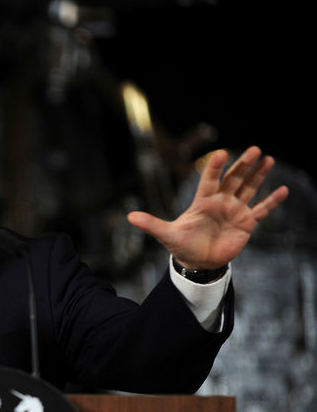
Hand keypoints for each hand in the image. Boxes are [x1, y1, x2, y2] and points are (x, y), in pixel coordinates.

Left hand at [126, 146, 288, 268]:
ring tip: (268, 159)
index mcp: (202, 201)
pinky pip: (261, 210)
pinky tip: (282, 189)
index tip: (221, 152)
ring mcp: (234, 211)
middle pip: (233, 179)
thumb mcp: (166, 234)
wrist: (197, 261)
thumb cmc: (181, 245)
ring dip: (258, 175)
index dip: (215, 167)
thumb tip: (129, 217)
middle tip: (254, 149)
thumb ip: (151, 224)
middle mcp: (220, 202)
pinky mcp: (246, 223)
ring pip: (248, 189)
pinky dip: (271, 201)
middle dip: (243, 165)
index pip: (209, 180)